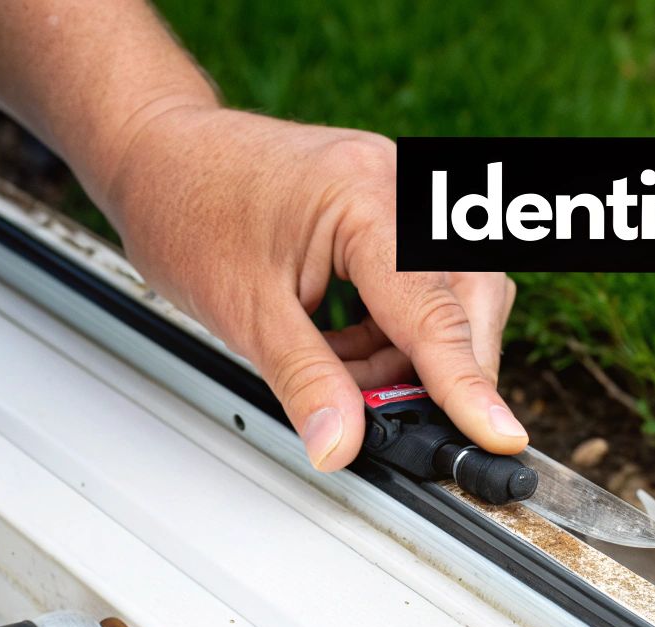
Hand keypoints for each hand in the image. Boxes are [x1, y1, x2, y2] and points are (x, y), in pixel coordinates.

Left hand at [93, 108, 523, 470]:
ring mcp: (392, 191)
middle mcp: (393, 183)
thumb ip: (304, 380)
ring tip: (341, 378)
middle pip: (465, 294)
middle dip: (445, 368)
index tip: (499, 434)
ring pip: (445, 293)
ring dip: (408, 355)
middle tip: (401, 418)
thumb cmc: (186, 208)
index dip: (468, 383)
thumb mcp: (244, 313)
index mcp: (364, 198)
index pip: (434, 308)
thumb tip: (341, 444)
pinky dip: (388, 334)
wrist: (155, 153)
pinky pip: (414, 284)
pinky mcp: (381, 209)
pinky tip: (340, 353)